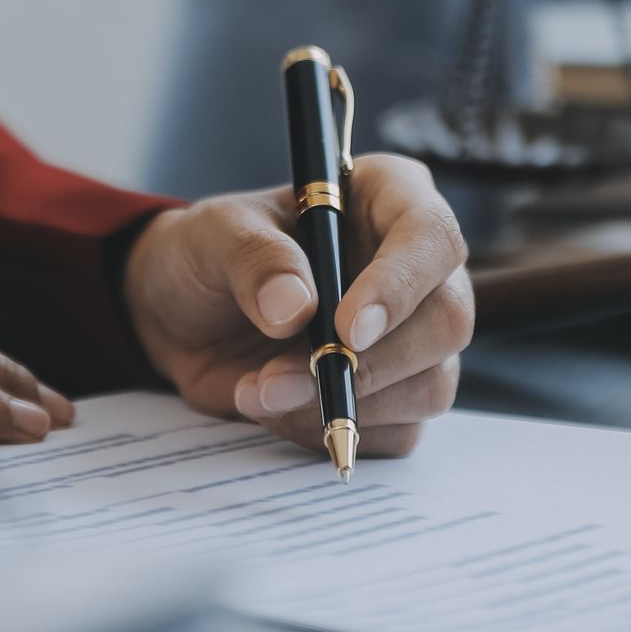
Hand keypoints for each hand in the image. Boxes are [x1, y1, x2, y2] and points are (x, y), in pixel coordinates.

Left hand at [123, 152, 472, 456]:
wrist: (183, 318)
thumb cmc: (209, 254)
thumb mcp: (214, 235)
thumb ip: (253, 259)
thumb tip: (294, 308)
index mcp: (388, 199)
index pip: (430, 236)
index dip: (400, 285)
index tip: (348, 329)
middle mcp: (415, 269)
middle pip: (447, 321)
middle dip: (373, 363)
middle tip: (291, 377)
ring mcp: (412, 336)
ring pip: (430, 385)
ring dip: (349, 403)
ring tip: (264, 392)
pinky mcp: (393, 394)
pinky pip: (398, 431)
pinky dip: (338, 430)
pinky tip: (280, 412)